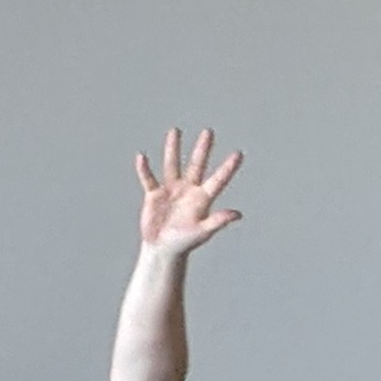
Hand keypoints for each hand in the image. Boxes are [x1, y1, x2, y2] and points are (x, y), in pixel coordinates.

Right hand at [136, 125, 243, 257]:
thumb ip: (218, 220)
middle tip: (209, 131)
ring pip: (172, 164)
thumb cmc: (185, 242)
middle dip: (202, 149)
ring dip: (173, 149)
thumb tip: (237, 214)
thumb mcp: (203, 231)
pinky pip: (149, 178)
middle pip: (197, 165)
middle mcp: (188, 190)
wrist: (163, 249)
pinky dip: (144, 169)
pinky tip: (141, 157)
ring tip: (175, 131)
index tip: (239, 154)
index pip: (218, 180)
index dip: (228, 168)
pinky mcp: (154, 194)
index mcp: (203, 199)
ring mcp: (171, 190)